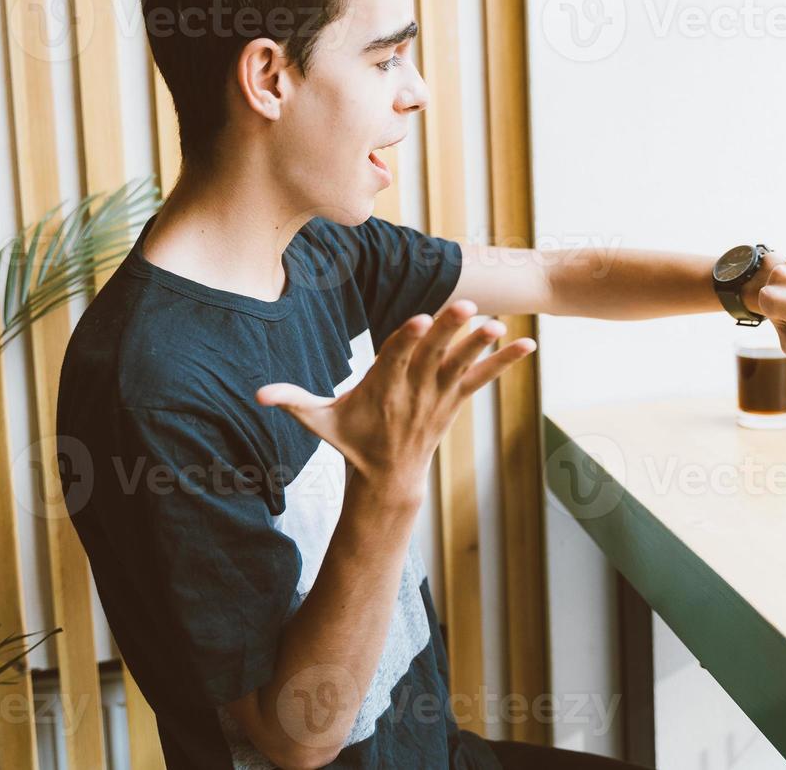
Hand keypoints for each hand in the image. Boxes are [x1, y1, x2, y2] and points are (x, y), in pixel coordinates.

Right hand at [255, 299, 535, 501]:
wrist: (388, 479)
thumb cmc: (352, 441)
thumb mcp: (319, 423)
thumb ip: (292, 402)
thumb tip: (258, 394)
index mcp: (381, 388)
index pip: (395, 359)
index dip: (406, 340)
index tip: (418, 320)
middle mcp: (413, 391)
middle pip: (432, 355)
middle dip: (449, 331)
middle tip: (467, 305)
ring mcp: (437, 397)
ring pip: (460, 366)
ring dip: (480, 345)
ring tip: (499, 325)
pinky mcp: (455, 402)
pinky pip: (482, 380)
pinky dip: (505, 363)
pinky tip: (528, 345)